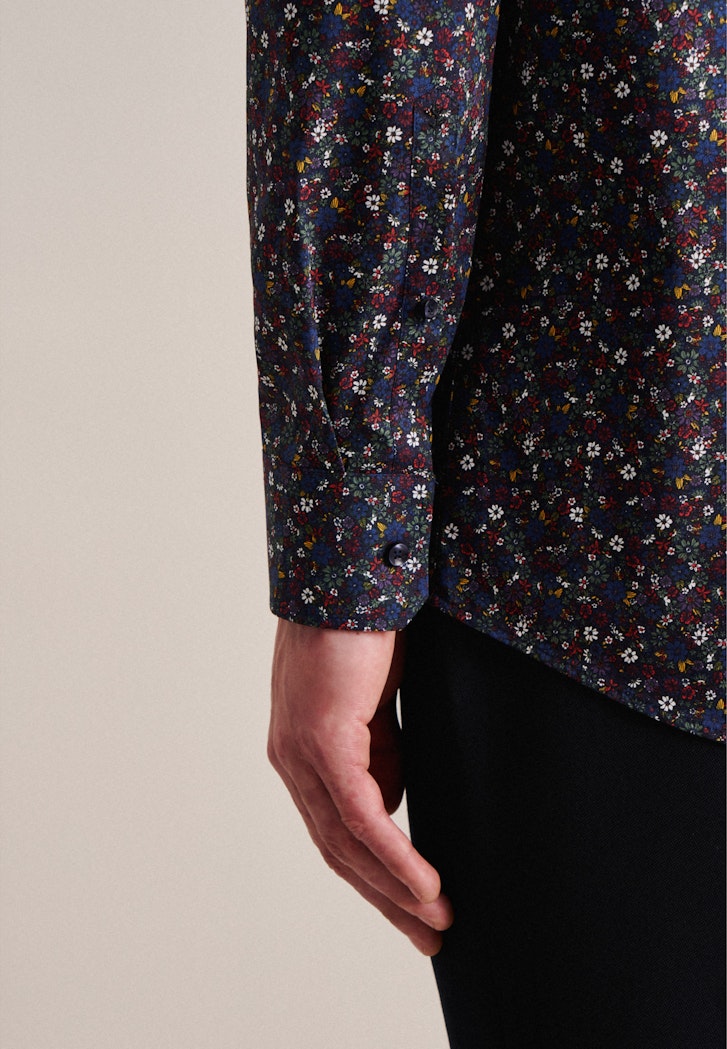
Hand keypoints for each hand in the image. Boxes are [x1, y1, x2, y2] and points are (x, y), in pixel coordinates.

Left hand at [268, 617, 452, 954]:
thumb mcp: (377, 708)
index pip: (337, 833)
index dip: (375, 877)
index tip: (415, 907)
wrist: (350, 579)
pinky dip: (394, 856)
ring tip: (437, 923)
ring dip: (396, 891)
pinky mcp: (322, 740)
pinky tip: (425, 886)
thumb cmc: (366, 635)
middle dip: (386, 900)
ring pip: (348, 844)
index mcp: (305, 755)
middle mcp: (293, 762)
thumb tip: (394, 802)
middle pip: (339, 852)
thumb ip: (381, 755)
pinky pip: (360, 815)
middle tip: (430, 937)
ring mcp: (302, 753)